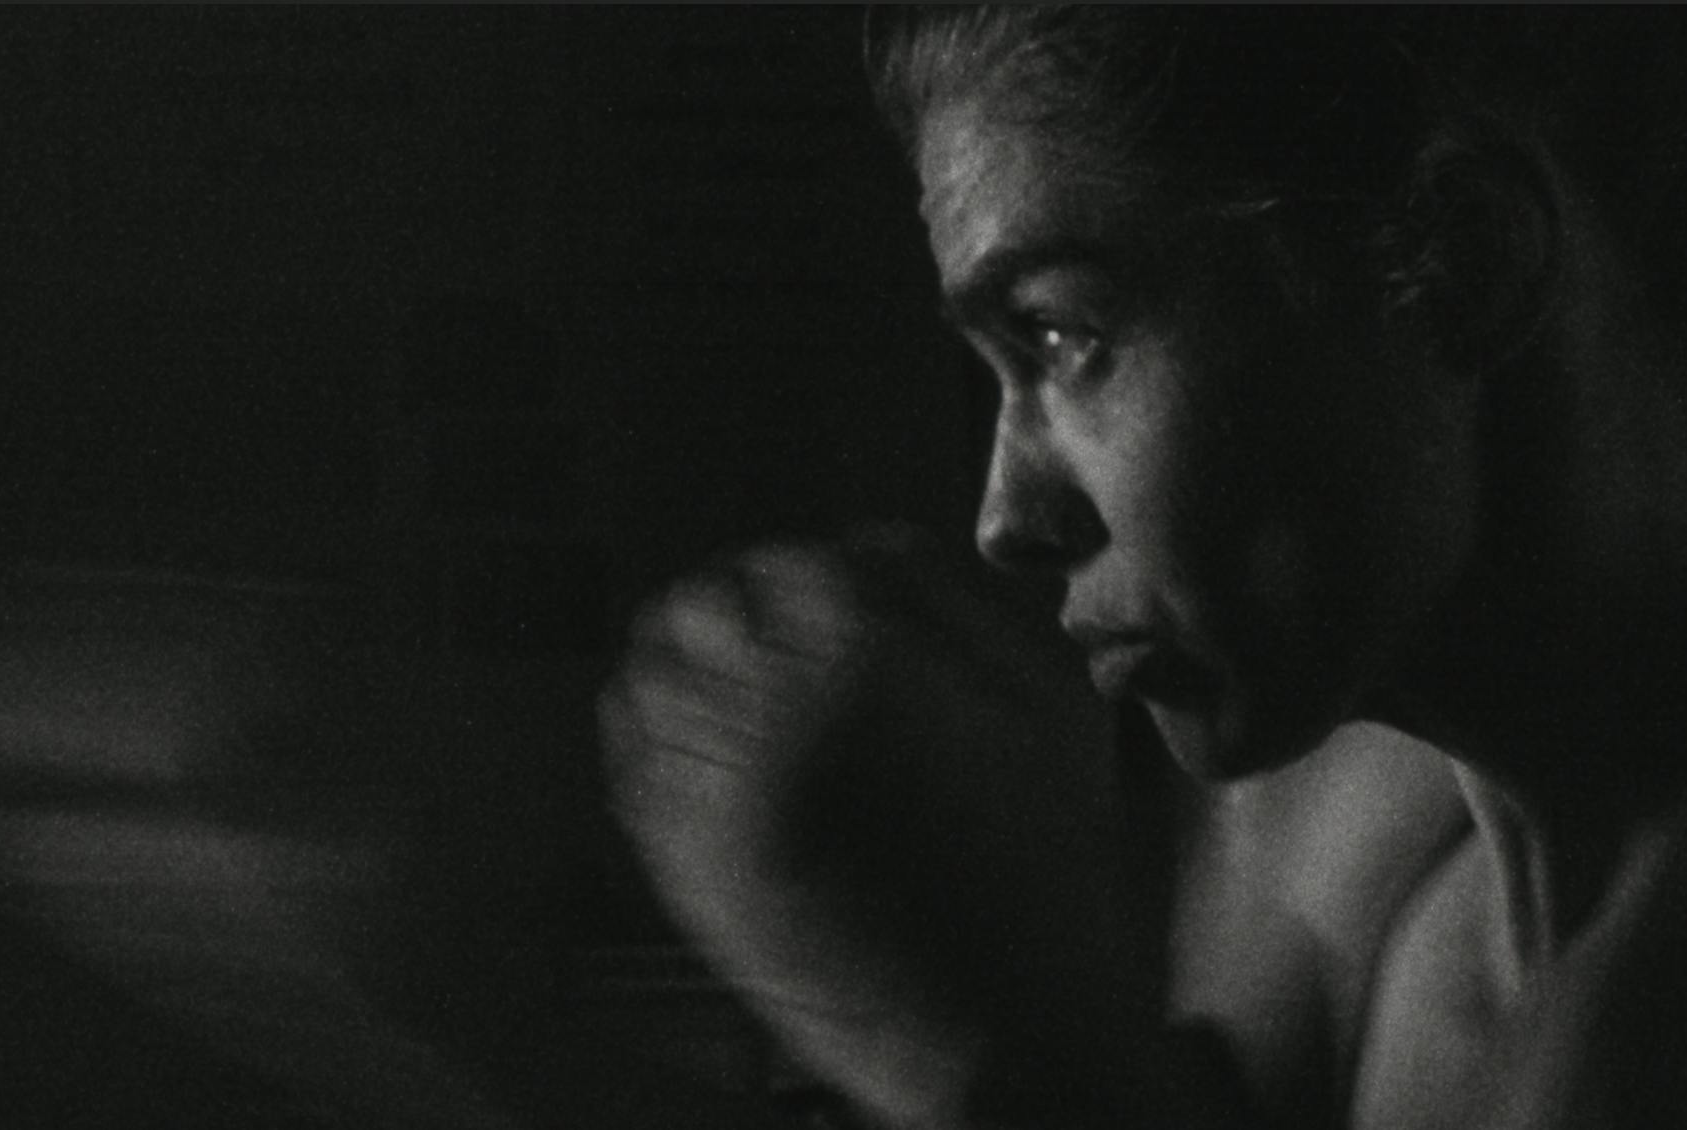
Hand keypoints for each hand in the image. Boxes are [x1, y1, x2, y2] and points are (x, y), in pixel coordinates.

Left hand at [600, 526, 1175, 1127]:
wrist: (1004, 1035)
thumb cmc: (1048, 880)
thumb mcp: (1053, 715)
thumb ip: (963, 605)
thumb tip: (875, 542)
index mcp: (872, 658)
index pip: (791, 564)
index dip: (806, 579)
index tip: (818, 602)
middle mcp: (777, 707)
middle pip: (705, 606)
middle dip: (736, 613)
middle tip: (765, 643)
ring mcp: (719, 784)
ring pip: (654, 673)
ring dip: (686, 664)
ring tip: (723, 686)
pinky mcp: (685, 861)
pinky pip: (633, 759)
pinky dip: (652, 734)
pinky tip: (696, 748)